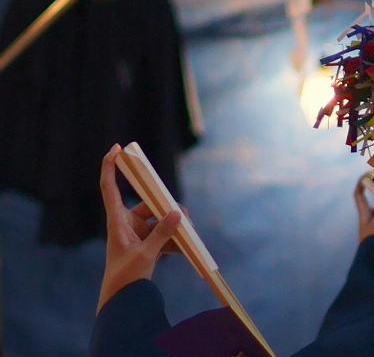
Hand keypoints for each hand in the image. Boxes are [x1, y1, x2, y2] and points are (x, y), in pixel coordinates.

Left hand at [96, 144, 181, 313]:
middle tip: (184, 215)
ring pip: (160, 220)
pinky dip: (176, 241)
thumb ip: (162, 232)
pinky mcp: (148, 244)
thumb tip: (178, 211)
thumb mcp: (146, 254)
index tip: (117, 148)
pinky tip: (186, 249)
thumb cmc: (126, 276)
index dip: (111, 167)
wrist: (124, 299)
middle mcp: (127, 223)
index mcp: (117, 220)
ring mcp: (138, 233)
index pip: (110, 187)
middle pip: (147, 204)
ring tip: (189, 235)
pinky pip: (165, 235)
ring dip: (174, 227)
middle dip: (167, 207)